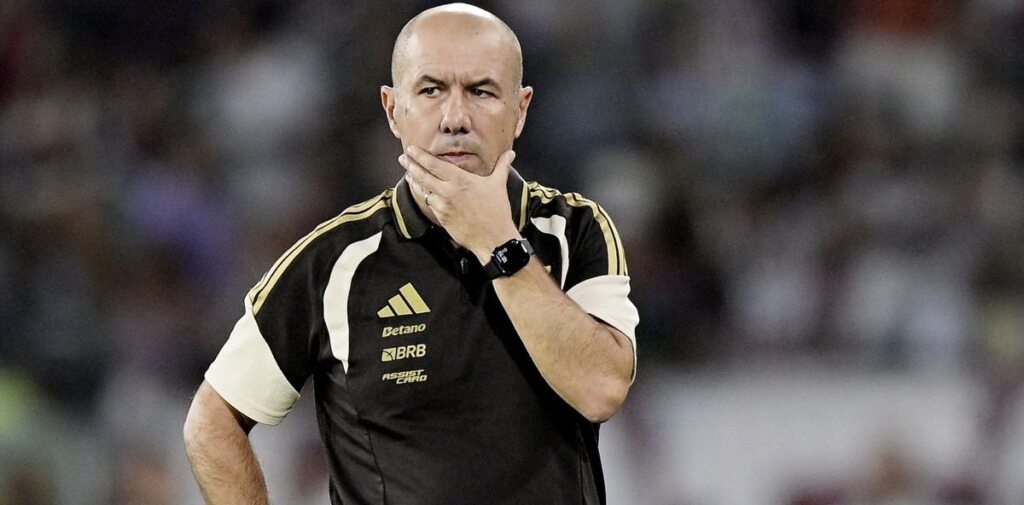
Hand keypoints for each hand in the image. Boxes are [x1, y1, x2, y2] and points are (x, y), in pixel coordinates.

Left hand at [399, 146, 519, 262]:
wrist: (493, 238)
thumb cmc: (497, 210)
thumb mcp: (498, 184)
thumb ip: (501, 166)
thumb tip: (510, 153)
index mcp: (460, 179)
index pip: (434, 164)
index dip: (420, 156)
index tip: (411, 150)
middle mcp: (448, 191)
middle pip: (423, 175)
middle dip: (411, 165)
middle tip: (402, 157)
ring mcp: (443, 205)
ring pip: (424, 190)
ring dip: (415, 181)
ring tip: (408, 174)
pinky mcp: (441, 218)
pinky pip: (430, 204)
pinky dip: (424, 196)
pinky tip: (422, 192)